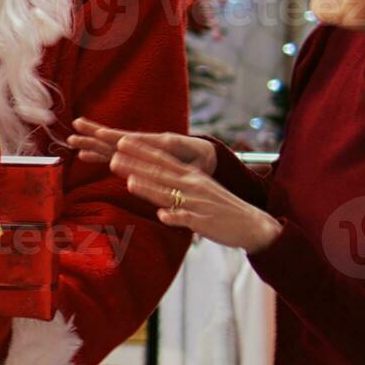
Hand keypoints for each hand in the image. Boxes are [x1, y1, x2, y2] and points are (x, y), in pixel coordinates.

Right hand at [68, 116, 215, 175]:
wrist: (203, 157)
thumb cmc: (200, 158)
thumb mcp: (197, 155)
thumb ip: (182, 148)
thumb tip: (166, 140)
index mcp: (158, 142)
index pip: (134, 139)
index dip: (116, 137)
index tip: (100, 133)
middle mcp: (143, 144)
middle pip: (115, 139)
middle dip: (95, 135)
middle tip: (75, 129)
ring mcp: (137, 150)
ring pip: (110, 146)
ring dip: (92, 143)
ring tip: (72, 139)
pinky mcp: (134, 157)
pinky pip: (112, 155)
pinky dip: (99, 154)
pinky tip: (84, 154)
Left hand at [106, 132, 281, 251]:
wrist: (251, 223)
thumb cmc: (219, 205)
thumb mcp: (198, 187)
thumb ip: (175, 181)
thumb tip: (149, 175)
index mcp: (192, 175)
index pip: (162, 159)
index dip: (142, 151)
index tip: (121, 142)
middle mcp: (193, 186)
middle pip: (161, 174)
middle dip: (136, 166)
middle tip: (113, 158)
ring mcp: (198, 204)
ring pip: (170, 195)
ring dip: (150, 189)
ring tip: (129, 183)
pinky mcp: (204, 222)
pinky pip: (187, 219)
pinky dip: (175, 217)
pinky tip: (162, 215)